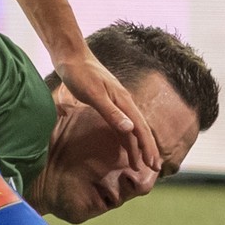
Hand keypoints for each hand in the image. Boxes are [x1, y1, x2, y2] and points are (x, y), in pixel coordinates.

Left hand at [54, 51, 158, 170]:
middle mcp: (124, 102)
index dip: (148, 148)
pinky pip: (121, 123)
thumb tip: (130, 129)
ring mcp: (116, 102)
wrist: (71, 55)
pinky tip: (125, 144)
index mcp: (124, 101)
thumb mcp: (94, 94)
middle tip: (154, 169)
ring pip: (131, 128)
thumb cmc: (80, 74)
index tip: (153, 165)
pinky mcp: (107, 101)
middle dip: (147, 150)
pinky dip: (125, 137)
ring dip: (136, 146)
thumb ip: (112, 112)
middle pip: (140, 130)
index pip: (140, 129)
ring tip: (139, 163)